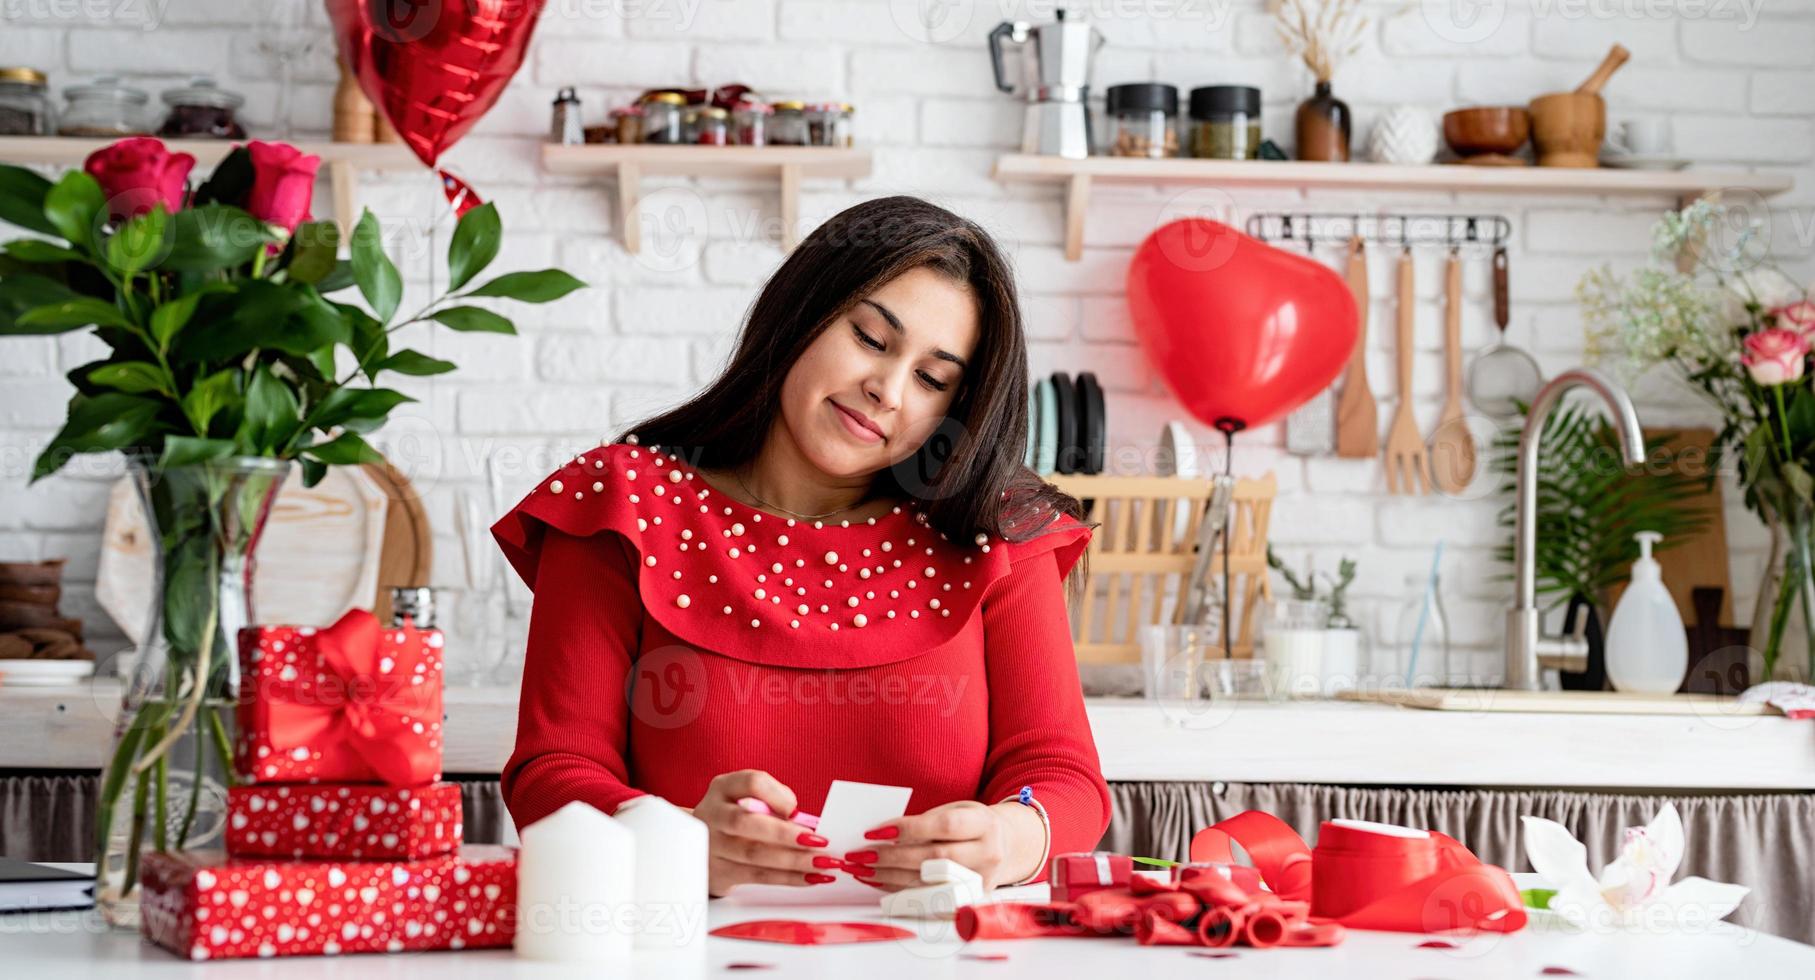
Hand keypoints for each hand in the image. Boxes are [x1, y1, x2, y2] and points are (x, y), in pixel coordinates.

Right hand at [693, 770, 835, 896]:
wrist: (699, 845)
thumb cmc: (735, 818)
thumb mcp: (747, 799)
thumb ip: (775, 803)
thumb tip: (807, 822)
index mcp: (723, 788)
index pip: (751, 783)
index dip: (777, 796)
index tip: (796, 811)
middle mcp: (713, 814)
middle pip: (746, 823)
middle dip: (786, 834)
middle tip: (818, 841)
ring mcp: (711, 846)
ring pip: (754, 854)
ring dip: (794, 860)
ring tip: (821, 862)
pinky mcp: (719, 873)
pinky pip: (757, 876)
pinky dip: (788, 878)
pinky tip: (809, 877)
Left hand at [843, 800, 1039, 891]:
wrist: (1006, 847)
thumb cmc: (972, 825)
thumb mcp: (957, 810)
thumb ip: (927, 821)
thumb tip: (882, 834)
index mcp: (984, 825)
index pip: (945, 826)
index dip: (908, 829)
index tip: (874, 832)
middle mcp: (986, 855)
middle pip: (934, 859)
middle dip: (891, 857)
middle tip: (859, 855)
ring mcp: (979, 881)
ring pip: (928, 883)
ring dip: (889, 877)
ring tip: (861, 870)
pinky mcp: (968, 900)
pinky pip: (928, 898)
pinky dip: (899, 890)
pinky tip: (878, 882)